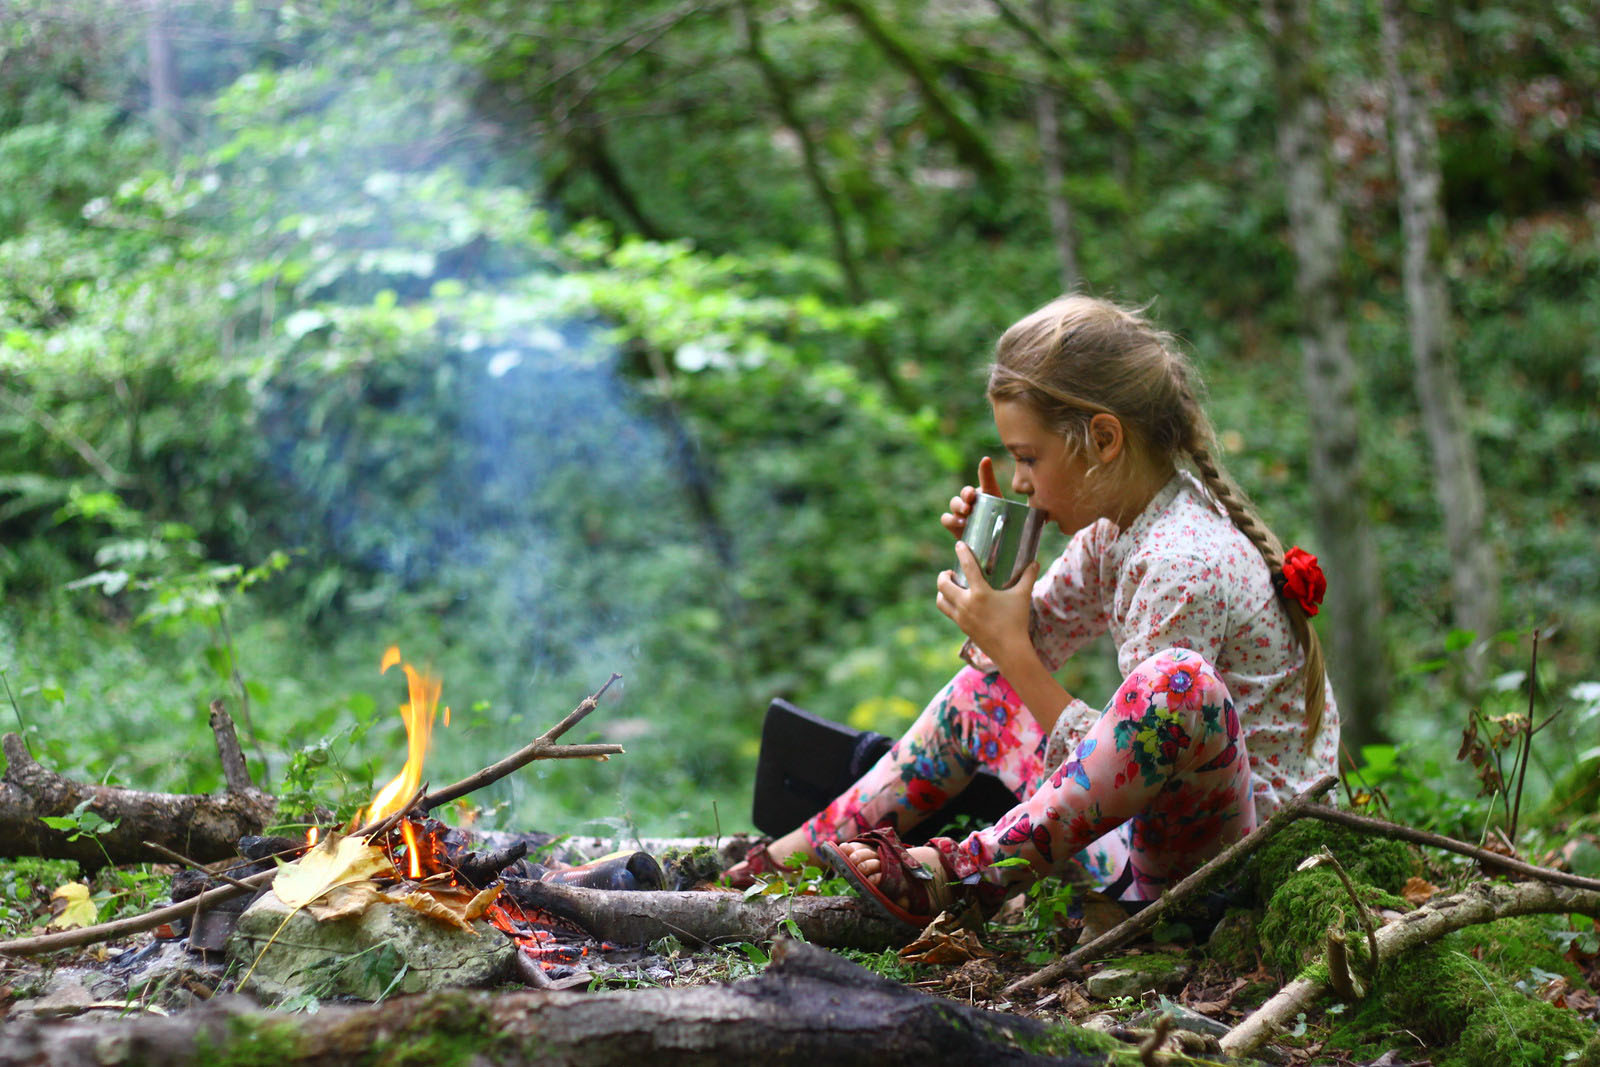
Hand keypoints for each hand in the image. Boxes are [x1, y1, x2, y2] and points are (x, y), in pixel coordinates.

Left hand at [935, 541, 1037, 665]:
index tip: (959, 544)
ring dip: (942, 591)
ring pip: (941, 600)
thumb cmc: (1017, 622)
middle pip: (943, 584)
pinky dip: (948, 604)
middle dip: (943, 575)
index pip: (967, 567)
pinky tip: (957, 602)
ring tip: (950, 586)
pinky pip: (948, 612)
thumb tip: (1035, 562)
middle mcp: (966, 603)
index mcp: (980, 593)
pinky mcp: (962, 627)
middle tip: (950, 572)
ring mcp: (961, 617)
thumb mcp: (1023, 596)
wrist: (1010, 651)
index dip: (962, 553)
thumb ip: (1028, 577)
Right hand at [940, 457, 1004, 538]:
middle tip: (969, 508)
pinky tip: (960, 526)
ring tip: (965, 519)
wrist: (997, 539)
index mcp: (976, 495)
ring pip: (951, 509)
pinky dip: (951, 521)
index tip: (972, 496)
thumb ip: (988, 478)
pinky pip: (945, 520)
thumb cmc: (998, 514)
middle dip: (962, 502)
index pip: (967, 491)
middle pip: (958, 499)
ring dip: (956, 512)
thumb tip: (985, 458)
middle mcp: (966, 503)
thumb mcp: (994, 496)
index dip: (967, 492)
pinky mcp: (954, 526)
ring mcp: (959, 515)